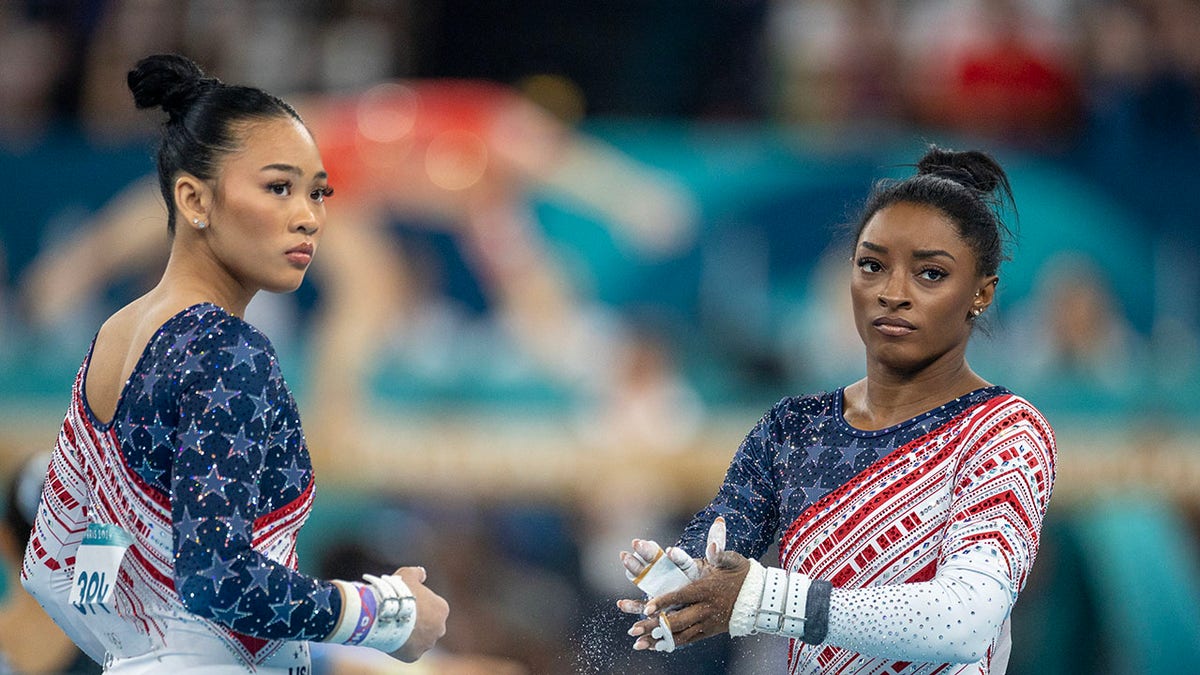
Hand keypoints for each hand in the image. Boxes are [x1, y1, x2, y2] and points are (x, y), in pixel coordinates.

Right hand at [390, 566, 448, 661]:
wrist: (385, 613)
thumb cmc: (398, 592)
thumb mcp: (407, 574)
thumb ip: (417, 573)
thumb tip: (422, 573)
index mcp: (442, 609)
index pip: (434, 608)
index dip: (421, 606)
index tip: (408, 604)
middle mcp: (439, 628)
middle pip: (430, 626)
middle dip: (420, 623)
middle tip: (402, 616)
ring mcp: (428, 643)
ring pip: (421, 640)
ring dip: (412, 636)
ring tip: (396, 627)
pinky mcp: (415, 655)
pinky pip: (410, 652)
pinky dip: (403, 647)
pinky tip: (393, 637)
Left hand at [617, 518, 744, 650]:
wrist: (760, 599)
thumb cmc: (742, 575)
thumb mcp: (732, 560)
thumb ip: (719, 552)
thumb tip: (712, 545)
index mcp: (707, 589)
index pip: (681, 597)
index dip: (663, 603)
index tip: (646, 608)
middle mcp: (706, 609)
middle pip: (678, 620)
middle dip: (654, 625)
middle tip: (634, 629)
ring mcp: (708, 623)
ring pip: (680, 634)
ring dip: (658, 639)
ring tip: (639, 643)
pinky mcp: (709, 632)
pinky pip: (688, 640)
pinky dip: (672, 644)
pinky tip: (657, 647)